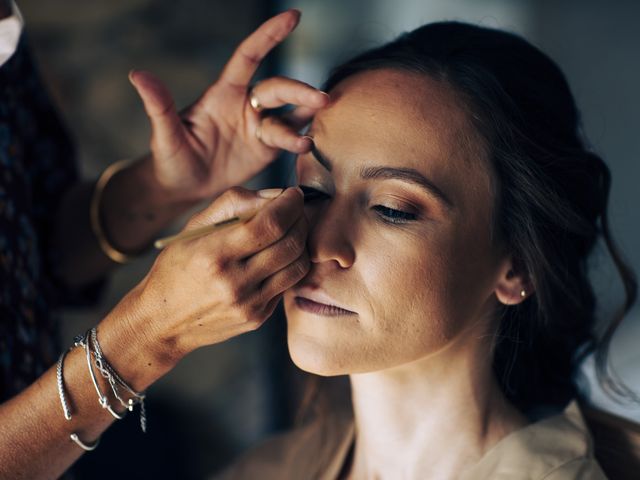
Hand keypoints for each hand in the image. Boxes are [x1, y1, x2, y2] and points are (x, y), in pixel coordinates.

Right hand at [116, 186, 308, 368]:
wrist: (163, 321)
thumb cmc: (177, 267)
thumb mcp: (193, 229)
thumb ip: (234, 204)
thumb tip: (275, 195)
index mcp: (214, 255)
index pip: (269, 224)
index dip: (289, 205)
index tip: (293, 194)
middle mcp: (234, 283)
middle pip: (290, 243)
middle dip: (300, 219)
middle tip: (295, 209)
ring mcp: (249, 304)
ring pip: (298, 265)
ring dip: (302, 242)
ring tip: (291, 230)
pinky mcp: (258, 317)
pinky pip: (289, 284)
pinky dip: (291, 264)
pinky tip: (278, 255)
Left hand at [129, 9, 328, 201]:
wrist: (184, 186)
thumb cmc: (171, 157)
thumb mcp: (164, 134)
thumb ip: (159, 106)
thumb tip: (138, 75)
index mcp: (223, 93)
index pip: (249, 57)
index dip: (268, 36)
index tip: (293, 16)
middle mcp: (245, 105)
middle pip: (277, 88)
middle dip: (299, 91)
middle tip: (320, 99)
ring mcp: (258, 127)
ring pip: (289, 114)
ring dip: (304, 118)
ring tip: (309, 139)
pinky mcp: (266, 149)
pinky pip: (289, 139)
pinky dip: (301, 139)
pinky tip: (309, 145)